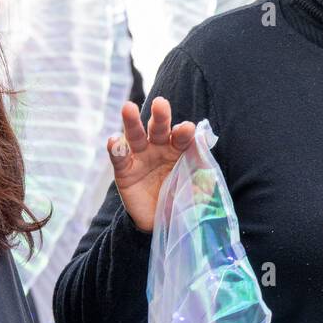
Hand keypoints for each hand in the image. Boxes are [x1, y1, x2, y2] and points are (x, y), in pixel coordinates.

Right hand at [108, 99, 196, 232]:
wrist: (157, 220)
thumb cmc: (178, 198)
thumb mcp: (193, 190)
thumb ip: (201, 176)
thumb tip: (208, 166)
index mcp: (177, 150)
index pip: (181, 138)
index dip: (184, 132)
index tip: (188, 128)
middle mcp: (158, 148)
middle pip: (158, 129)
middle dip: (160, 116)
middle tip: (160, 103)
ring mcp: (139, 157)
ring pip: (135, 136)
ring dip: (131, 121)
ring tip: (128, 108)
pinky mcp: (123, 170)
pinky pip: (119, 157)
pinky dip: (115, 148)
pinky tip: (114, 141)